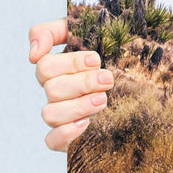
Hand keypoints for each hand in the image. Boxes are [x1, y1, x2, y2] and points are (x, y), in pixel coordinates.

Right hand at [29, 18, 113, 151]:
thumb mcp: (84, 32)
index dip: (70, 63)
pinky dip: (65, 133)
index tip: (96, 60)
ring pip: (50, 114)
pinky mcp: (67, 137)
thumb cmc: (109, 52)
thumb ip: (52, 32)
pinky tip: (86, 124)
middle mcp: (55, 93)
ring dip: (78, 106)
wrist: (139, 83)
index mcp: (56, 70)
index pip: (45, 66)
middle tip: (108, 80)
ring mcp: (60, 115)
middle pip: (52, 90)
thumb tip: (33, 54)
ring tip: (103, 100)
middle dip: (82, 83)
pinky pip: (52, 141)